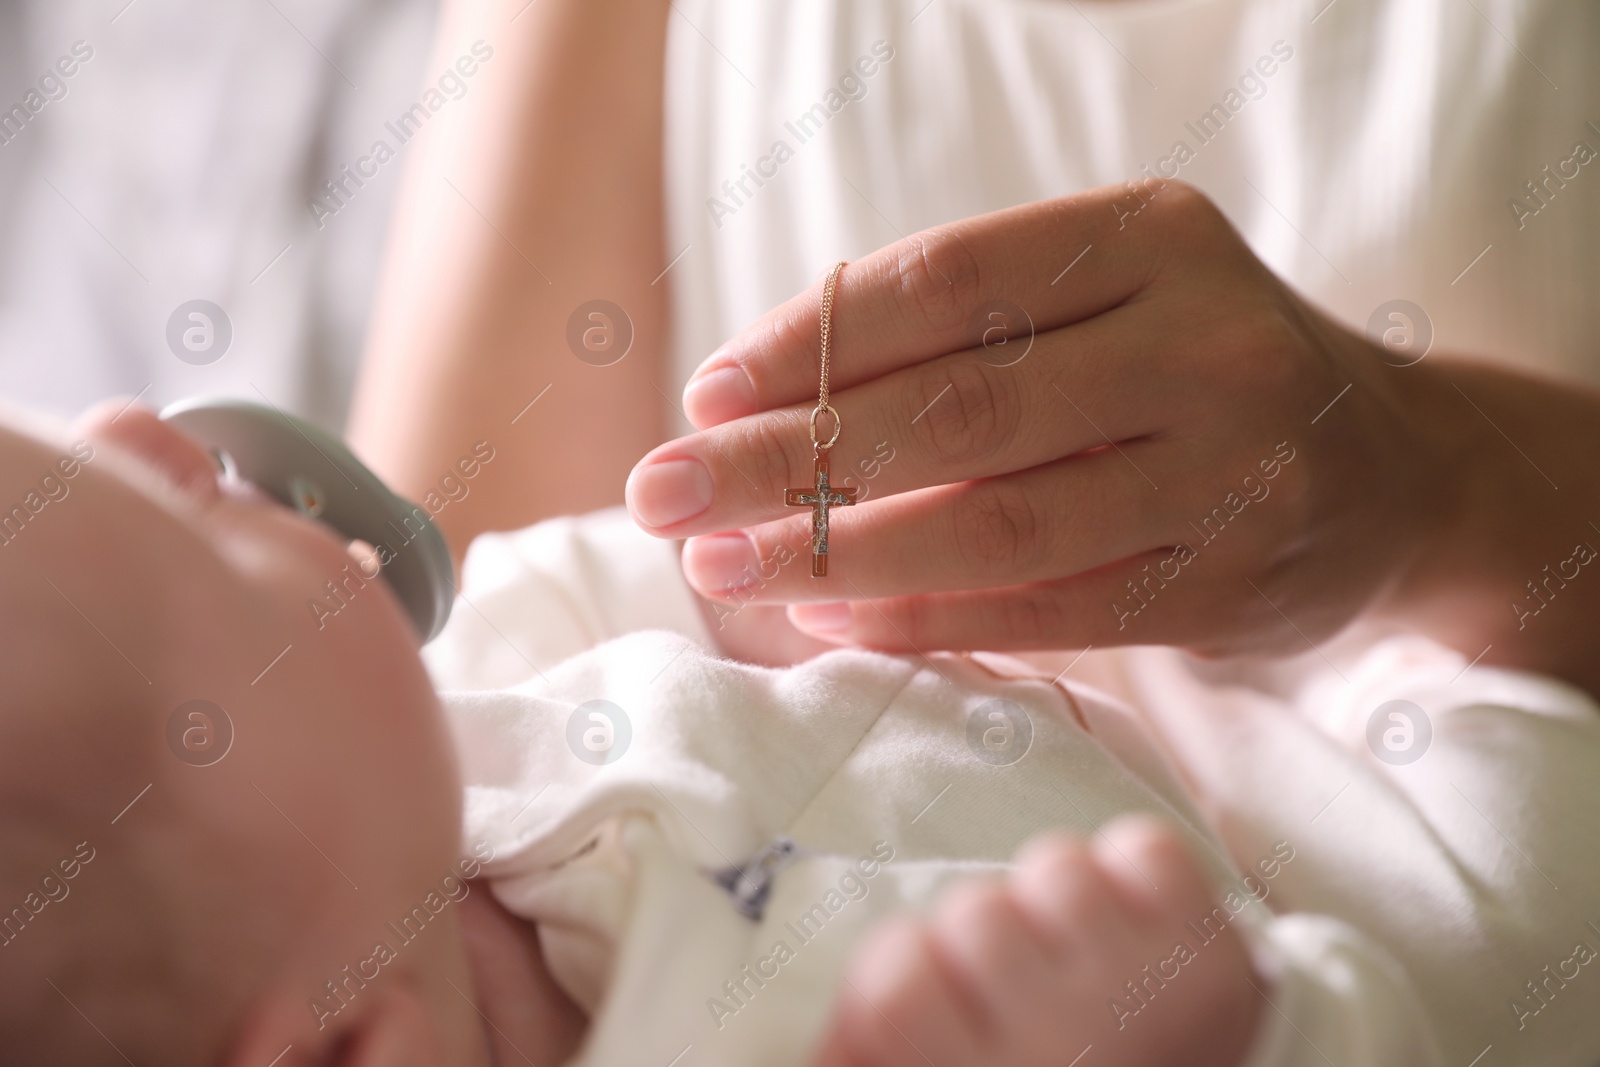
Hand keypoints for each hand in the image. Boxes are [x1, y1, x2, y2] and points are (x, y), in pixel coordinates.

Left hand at [625, 181, 1451, 654]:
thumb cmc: (1192, 373)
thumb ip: (963, 338)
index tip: (702, 395)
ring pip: (1001, 520)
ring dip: (838, 551)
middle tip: (662, 492)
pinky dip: (929, 617)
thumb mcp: (1106, 302)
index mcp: (1150, 236)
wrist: (1394, 471)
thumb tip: (754, 405)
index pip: (944, 283)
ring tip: (721, 564)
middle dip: (787, 455)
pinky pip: (1051, 610)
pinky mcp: (1233, 583)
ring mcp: (1233, 470)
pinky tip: (830, 613)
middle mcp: (1204, 340)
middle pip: (956, 404)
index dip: (809, 341)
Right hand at [810, 819, 1261, 1066]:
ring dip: (1061, 906)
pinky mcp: (1212, 960)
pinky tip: (1142, 940)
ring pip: (1054, 869)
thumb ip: (869, 1050)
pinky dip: (1138, 876)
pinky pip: (1141, 850)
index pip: (891, 981)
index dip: (909, 977)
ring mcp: (1144, 999)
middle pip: (973, 912)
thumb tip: (818, 1033)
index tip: (941, 1010)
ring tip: (1085, 966)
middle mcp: (1060, 1048)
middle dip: (991, 944)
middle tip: (1023, 996)